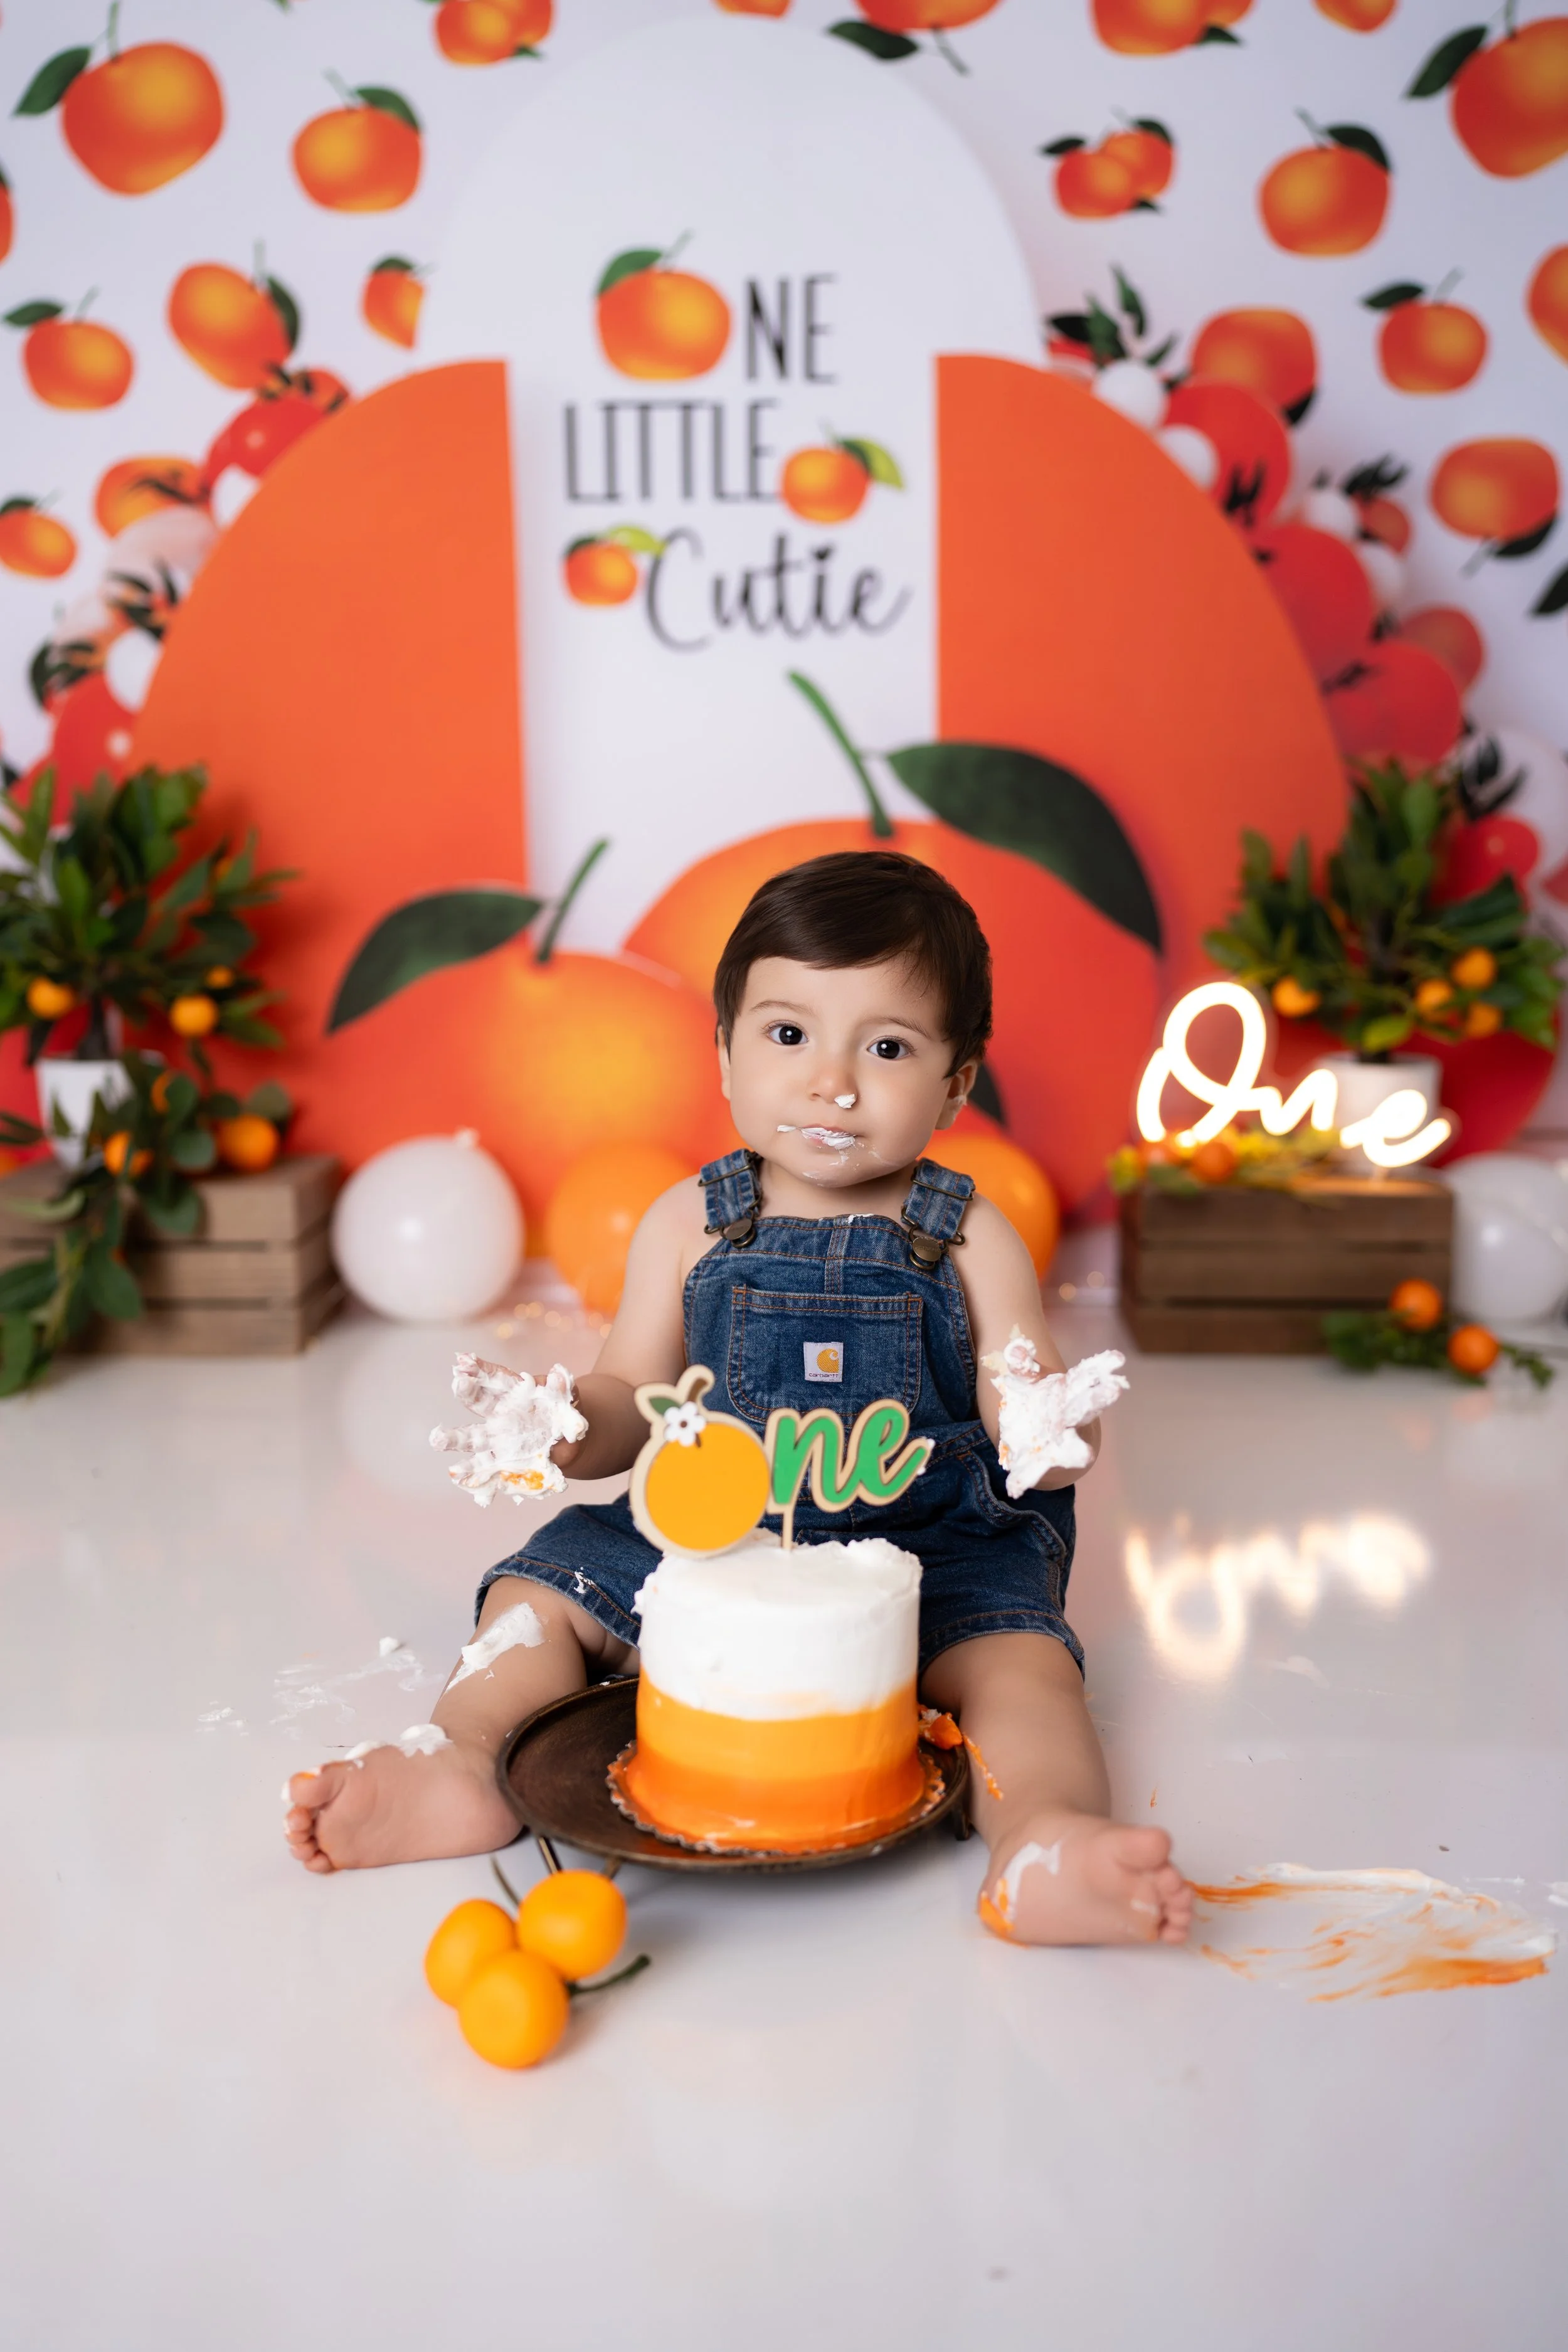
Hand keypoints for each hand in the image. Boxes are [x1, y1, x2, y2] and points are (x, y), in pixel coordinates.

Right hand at [430, 1356, 588, 1506]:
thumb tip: (559, 1375)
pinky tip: (455, 1475)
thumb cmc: (565, 1413)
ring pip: (472, 1437)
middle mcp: (500, 1414)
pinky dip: (469, 1472)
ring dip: (453, 1438)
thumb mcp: (569, 1399)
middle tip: (457, 1384)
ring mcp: (498, 1439)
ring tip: (436, 1439)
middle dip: (468, 1393)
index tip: (463, 1360)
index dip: (481, 1369)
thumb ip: (563, 1389)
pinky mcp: (501, 1461)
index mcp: (515, 1393)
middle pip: (479, 1402)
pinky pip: (484, 1467)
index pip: (495, 1378)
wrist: (571, 1442)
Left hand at [987, 1331, 1127, 1498]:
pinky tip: (1015, 1488)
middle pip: (1087, 1407)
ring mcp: (1060, 1442)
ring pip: (1072, 1448)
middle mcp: (1070, 1417)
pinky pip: (1034, 1471)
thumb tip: (1016, 1348)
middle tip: (1115, 1389)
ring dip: (1076, 1452)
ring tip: (1084, 1456)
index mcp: (1069, 1392)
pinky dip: (1024, 1479)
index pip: (1088, 1377)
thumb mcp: (1027, 1379)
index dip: (1103, 1367)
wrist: (1031, 1433)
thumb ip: (1023, 1365)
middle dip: (1100, 1399)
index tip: (1118, 1359)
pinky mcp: (1041, 1462)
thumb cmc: (1036, 1399)